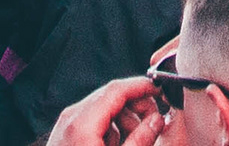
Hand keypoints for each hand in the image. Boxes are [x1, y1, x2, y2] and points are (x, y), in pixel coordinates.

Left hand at [49, 73, 169, 145]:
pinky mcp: (66, 136)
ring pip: (103, 110)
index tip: (162, 92)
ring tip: (134, 143)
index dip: (143, 87)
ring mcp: (66, 126)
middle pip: (111, 98)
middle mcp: (71, 118)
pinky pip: (93, 123)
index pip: (117, 89)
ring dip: (123, 122)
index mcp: (82, 122)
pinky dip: (109, 131)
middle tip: (154, 125)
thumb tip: (158, 120)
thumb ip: (142, 139)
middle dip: (135, 109)